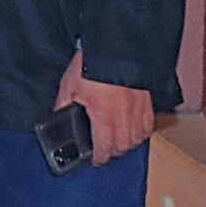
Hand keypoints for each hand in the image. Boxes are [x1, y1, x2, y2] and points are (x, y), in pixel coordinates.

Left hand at [55, 49, 152, 165]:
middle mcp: (122, 115)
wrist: (112, 46)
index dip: (100, 157)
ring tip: (118, 142)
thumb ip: (63, 104)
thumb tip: (58, 117)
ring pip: (137, 138)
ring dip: (128, 144)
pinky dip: (141, 132)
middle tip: (105, 150)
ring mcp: (137, 108)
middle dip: (113, 151)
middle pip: (122, 145)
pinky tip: (135, 130)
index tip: (96, 160)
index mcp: (102, 114)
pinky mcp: (147, 100)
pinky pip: (148, 124)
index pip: (104, 146)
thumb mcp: (69, 85)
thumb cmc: (89, 64)